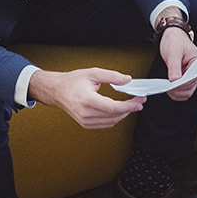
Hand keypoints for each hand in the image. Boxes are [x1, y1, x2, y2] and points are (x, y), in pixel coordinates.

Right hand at [27, 68, 144, 128]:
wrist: (57, 91)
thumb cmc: (72, 81)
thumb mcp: (92, 73)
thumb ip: (112, 76)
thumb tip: (127, 79)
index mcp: (87, 100)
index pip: (113, 107)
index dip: (129, 106)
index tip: (139, 102)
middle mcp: (85, 113)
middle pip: (115, 115)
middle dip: (130, 109)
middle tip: (139, 101)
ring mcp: (85, 121)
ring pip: (112, 121)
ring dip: (124, 114)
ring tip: (131, 105)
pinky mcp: (86, 124)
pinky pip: (106, 124)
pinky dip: (115, 118)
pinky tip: (119, 110)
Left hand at [158, 28, 196, 101]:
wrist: (173, 37)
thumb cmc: (175, 41)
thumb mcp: (173, 52)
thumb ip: (174, 67)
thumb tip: (174, 81)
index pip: (192, 79)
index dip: (182, 84)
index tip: (171, 85)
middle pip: (190, 88)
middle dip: (178, 90)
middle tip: (166, 87)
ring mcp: (192, 77)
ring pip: (187, 92)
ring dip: (176, 93)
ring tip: (166, 87)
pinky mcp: (186, 79)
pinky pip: (183, 91)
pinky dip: (176, 93)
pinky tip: (168, 88)